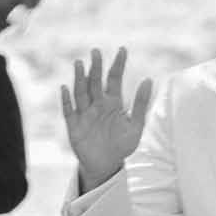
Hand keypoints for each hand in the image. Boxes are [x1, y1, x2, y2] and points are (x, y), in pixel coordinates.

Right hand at [61, 49, 151, 190]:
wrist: (106, 165)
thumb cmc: (122, 145)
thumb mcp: (136, 126)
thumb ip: (141, 104)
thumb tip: (149, 80)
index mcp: (113, 102)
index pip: (114, 79)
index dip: (118, 65)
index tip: (123, 50)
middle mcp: (97, 104)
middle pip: (95, 82)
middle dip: (96, 67)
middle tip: (96, 51)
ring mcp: (84, 114)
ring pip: (81, 92)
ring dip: (80, 78)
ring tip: (80, 63)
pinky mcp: (74, 126)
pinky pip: (69, 111)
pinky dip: (67, 100)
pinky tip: (65, 88)